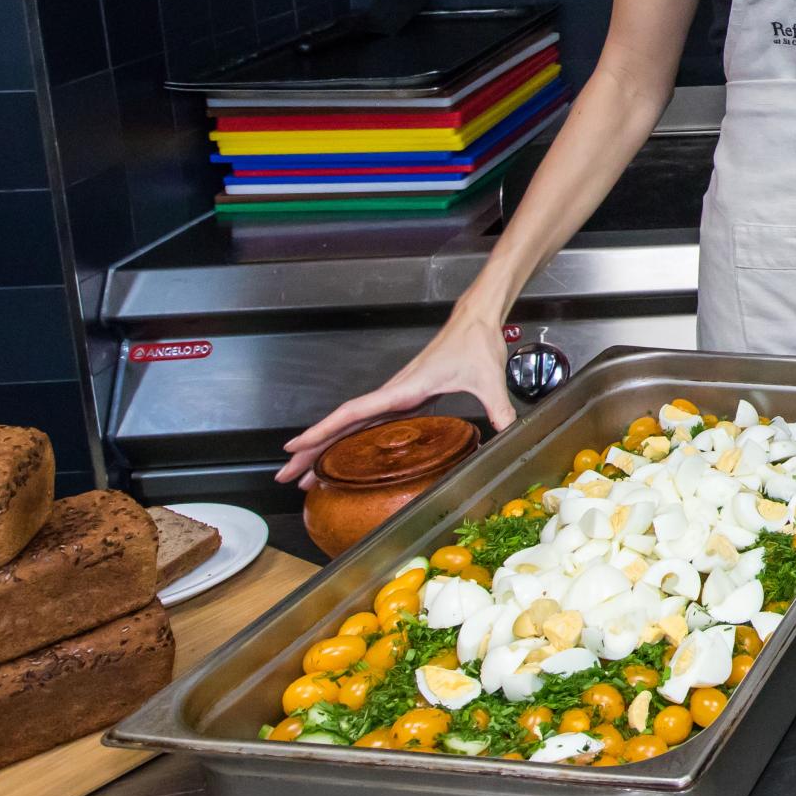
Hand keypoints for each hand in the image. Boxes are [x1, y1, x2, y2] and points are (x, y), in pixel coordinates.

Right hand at [276, 313, 517, 486]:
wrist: (475, 320)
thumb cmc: (475, 342)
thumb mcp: (489, 379)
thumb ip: (499, 409)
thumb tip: (509, 433)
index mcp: (404, 389)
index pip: (353, 413)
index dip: (322, 432)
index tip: (295, 448)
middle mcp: (393, 392)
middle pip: (341, 424)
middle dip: (311, 450)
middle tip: (286, 475)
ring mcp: (396, 395)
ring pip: (349, 424)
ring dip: (323, 447)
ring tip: (303, 474)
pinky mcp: (404, 397)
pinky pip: (366, 421)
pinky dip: (346, 438)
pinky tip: (342, 456)